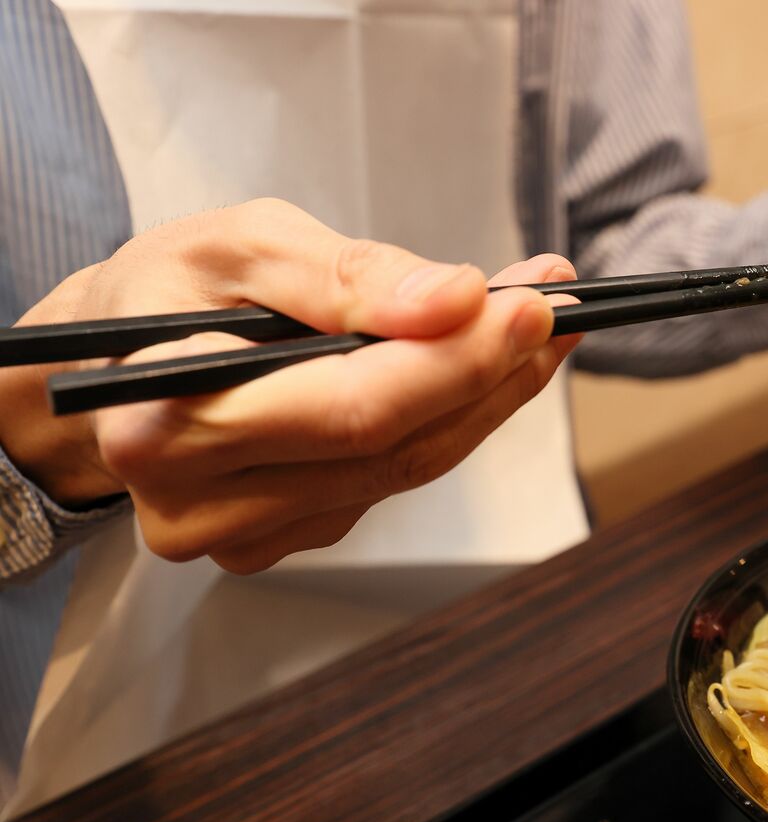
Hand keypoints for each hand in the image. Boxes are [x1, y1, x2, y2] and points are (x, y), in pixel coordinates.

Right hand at [0, 198, 579, 572]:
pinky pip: (389, 484)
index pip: (351, 409)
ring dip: (486, 398)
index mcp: (169, 417)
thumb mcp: (243, 244)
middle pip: (392, 450)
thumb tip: (454, 301)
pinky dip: (448, 424)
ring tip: (536, 329)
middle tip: (560, 311)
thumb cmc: (168, 290)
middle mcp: (200, 500)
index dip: (457, 362)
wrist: (115, 359)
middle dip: (493, 375)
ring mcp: (241, 534)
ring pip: (405, 473)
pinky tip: (479, 372)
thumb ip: (348, 276)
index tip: (535, 307)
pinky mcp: (281, 539)